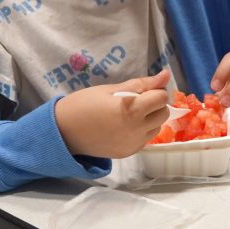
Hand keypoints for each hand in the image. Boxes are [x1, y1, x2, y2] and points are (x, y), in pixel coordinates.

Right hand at [54, 69, 169, 158]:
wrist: (63, 131)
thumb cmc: (84, 104)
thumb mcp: (111, 89)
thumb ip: (141, 84)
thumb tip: (165, 75)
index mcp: (132, 111)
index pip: (161, 97)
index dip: (154, 89)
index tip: (142, 88)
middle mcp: (136, 130)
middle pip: (163, 113)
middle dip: (155, 104)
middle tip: (137, 99)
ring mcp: (133, 144)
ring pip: (157, 127)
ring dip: (150, 118)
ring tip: (130, 112)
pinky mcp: (128, 153)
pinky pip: (146, 139)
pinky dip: (142, 130)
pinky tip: (125, 125)